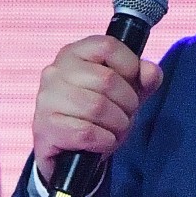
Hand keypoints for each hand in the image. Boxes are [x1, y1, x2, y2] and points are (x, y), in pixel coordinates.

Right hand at [32, 35, 163, 181]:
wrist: (70, 151)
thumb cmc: (98, 114)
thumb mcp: (126, 92)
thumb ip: (143, 78)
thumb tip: (150, 71)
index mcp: (73, 54)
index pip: (108, 45)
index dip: (130, 65)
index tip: (133, 81)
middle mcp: (55, 71)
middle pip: (107, 80)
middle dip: (128, 103)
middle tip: (126, 114)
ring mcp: (46, 99)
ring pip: (97, 107)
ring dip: (117, 124)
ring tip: (116, 129)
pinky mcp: (45, 127)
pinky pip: (85, 132)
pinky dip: (104, 140)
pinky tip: (103, 141)